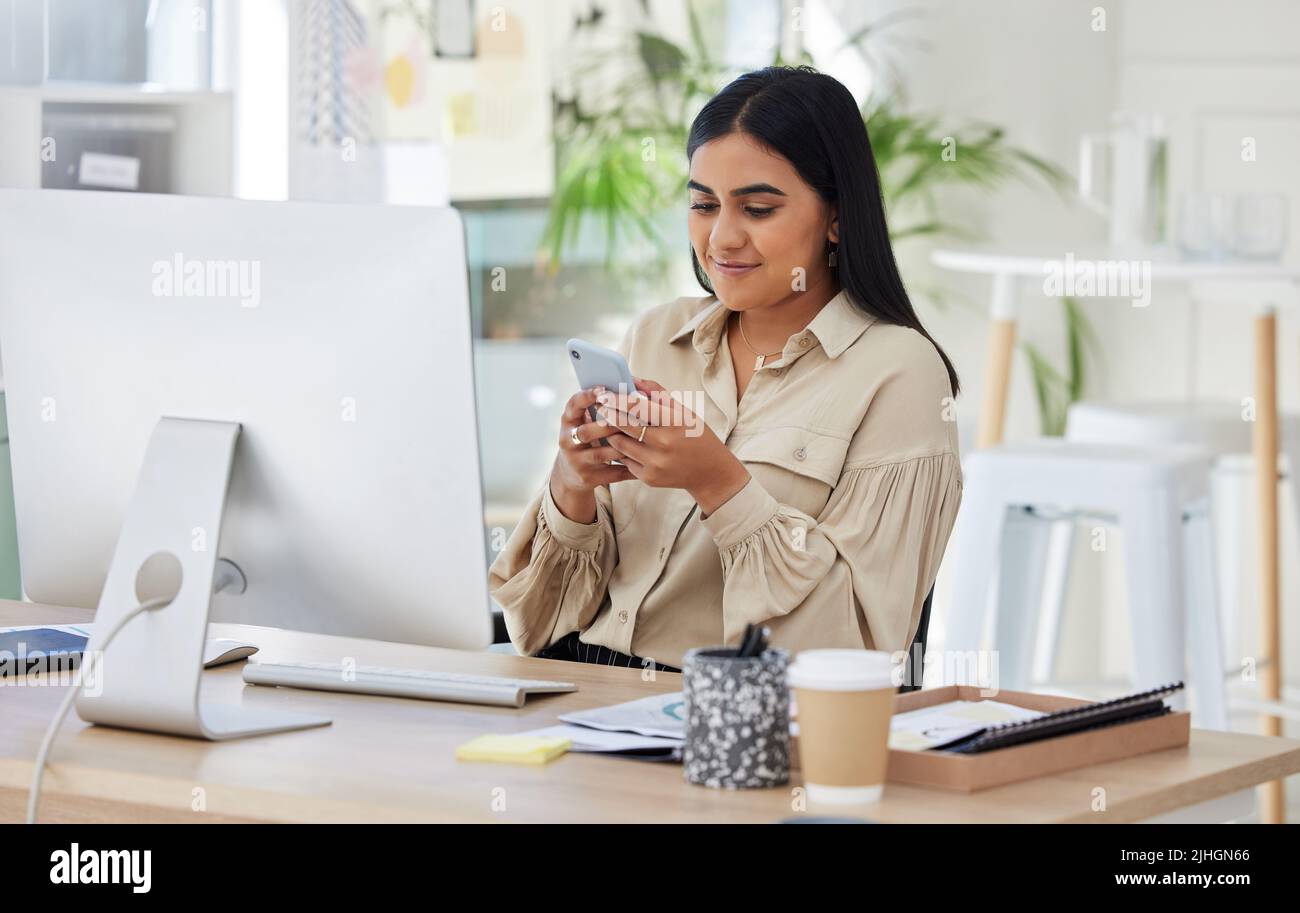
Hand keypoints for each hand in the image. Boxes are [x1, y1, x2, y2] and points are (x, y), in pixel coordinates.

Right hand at [549, 385, 636, 522]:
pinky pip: (611, 473)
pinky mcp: (586, 477)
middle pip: (586, 432)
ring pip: (600, 454)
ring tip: (641, 441)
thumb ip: (603, 405)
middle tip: (629, 418)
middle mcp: (568, 440)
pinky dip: (628, 468)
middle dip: (609, 425)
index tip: (603, 390)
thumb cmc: (590, 437)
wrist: (573, 472)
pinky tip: (644, 462)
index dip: (586, 396)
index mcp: (569, 420)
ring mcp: (576, 461)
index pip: (573, 405)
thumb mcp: (587, 420)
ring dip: (621, 447)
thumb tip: (631, 386)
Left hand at [594, 377, 749, 515]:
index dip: (617, 399)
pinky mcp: (649, 478)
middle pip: (624, 425)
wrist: (710, 473)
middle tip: (600, 407)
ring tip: (609, 424)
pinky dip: (622, 451)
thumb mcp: (684, 411)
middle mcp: (664, 444)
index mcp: (675, 422)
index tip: (604, 394)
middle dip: (608, 414)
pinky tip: (624, 444)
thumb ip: (658, 393)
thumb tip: (632, 380)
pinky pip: (625, 460)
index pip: (638, 407)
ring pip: (619, 444)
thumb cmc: (696, 436)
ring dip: (612, 433)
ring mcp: (655, 464)